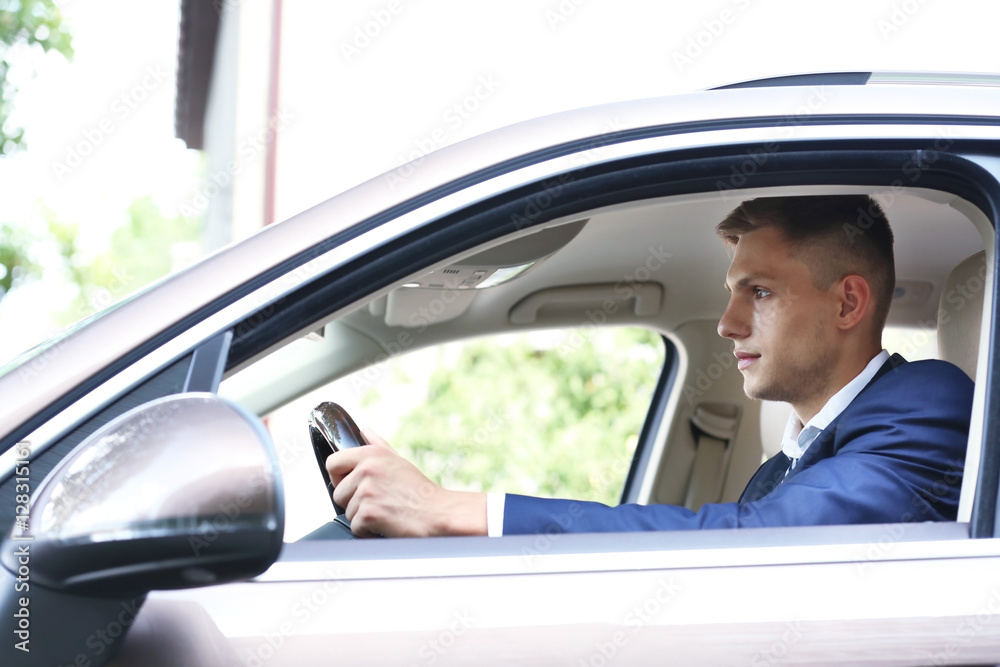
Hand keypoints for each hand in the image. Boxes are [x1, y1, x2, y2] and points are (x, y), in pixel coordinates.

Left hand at [325, 427, 486, 537]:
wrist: (438, 513)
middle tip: (378, 502)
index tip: (350, 485)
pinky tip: (386, 523)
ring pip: (347, 512)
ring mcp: (367, 491)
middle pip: (337, 493)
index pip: (332, 462)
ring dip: (363, 518)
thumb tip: (365, 430)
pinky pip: (355, 527)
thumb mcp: (398, 461)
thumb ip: (377, 445)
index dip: (338, 478)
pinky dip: (369, 531)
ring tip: (386, 512)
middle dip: (353, 502)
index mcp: (371, 454)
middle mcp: (367, 469)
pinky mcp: (369, 513)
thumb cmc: (420, 491)